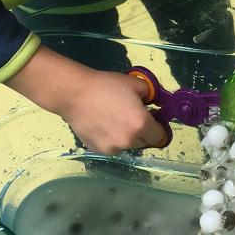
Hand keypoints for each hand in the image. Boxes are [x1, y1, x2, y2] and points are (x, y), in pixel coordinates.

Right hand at [6, 46, 167, 154]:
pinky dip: (112, 139)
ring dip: (127, 136)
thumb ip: (151, 96)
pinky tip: (102, 124)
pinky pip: (112, 146)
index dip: (158, 126)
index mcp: (141, 125)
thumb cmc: (107, 85)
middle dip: (144, 132)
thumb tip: (153, 104)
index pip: (160, 136)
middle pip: (145, 142)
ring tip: (114, 119)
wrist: (75, 93)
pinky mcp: (98, 150)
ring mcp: (112, 148)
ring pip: (128, 145)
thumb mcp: (136, 85)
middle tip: (133, 116)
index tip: (152, 118)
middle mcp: (129, 141)